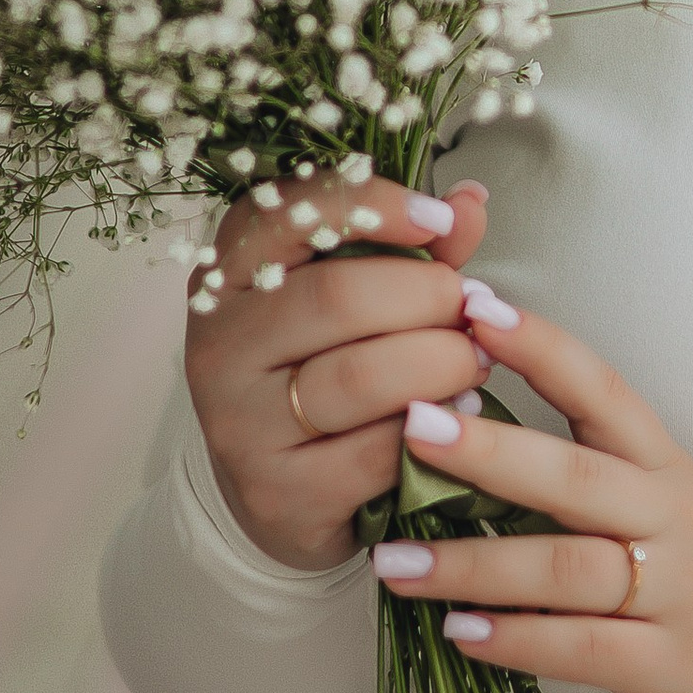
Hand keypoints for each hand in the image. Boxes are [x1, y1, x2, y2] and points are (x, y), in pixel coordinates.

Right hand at [183, 169, 493, 573]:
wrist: (282, 492)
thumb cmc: (325, 371)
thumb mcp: (356, 298)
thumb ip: (413, 248)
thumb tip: (472, 200)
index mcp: (227, 275)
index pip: (288, 214)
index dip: (373, 205)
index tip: (439, 219)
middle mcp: (218, 345)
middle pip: (337, 297)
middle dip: (428, 296)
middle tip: (471, 308)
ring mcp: (239, 424)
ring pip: (361, 377)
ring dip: (442, 363)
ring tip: (474, 359)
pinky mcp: (277, 492)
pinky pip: (376, 451)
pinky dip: (432, 428)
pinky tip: (456, 416)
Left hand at [368, 284, 692, 692]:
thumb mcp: (681, 503)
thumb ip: (599, 469)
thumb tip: (476, 429)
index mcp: (668, 469)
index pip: (605, 391)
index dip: (542, 348)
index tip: (475, 306)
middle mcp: (673, 521)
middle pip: (575, 475)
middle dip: (488, 449)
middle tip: (408, 423)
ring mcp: (677, 595)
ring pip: (566, 569)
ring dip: (473, 563)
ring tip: (395, 557)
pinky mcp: (672, 668)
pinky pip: (586, 649)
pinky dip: (520, 641)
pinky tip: (461, 634)